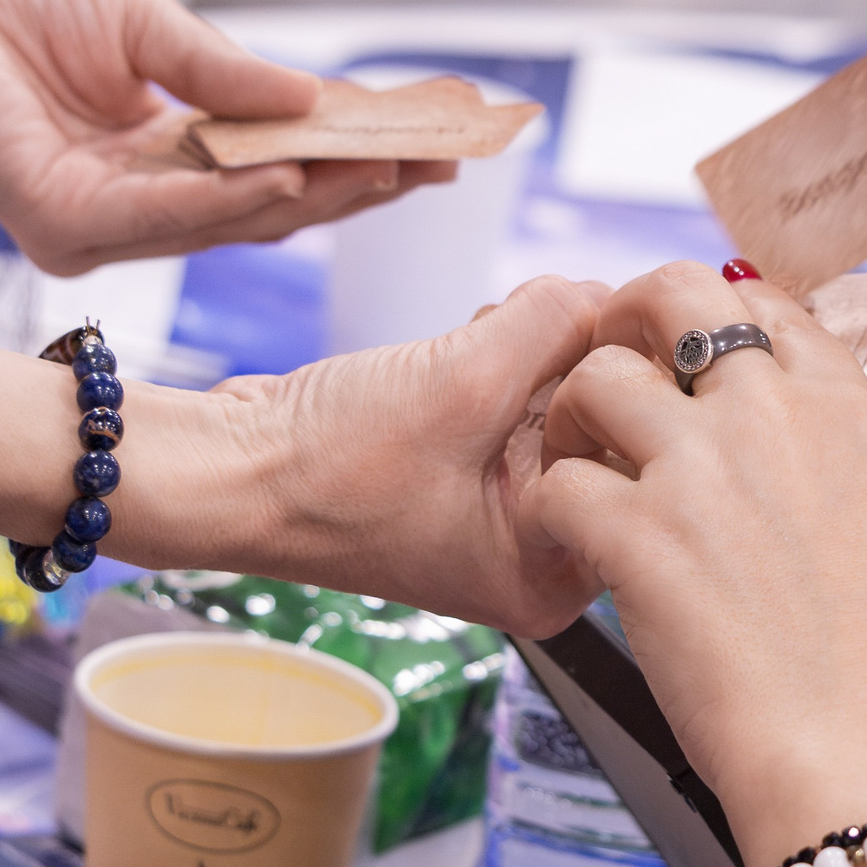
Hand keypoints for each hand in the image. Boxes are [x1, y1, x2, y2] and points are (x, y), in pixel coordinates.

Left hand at [0, 0, 451, 273]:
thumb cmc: (10, 1)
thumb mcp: (148, 26)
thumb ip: (229, 75)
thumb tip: (320, 104)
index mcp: (154, 161)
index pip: (272, 171)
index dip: (352, 160)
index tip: (431, 142)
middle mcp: (131, 207)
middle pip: (268, 210)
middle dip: (359, 186)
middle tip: (442, 163)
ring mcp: (100, 225)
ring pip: (231, 223)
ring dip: (320, 195)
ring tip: (396, 168)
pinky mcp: (63, 226)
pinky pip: (169, 217)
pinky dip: (237, 199)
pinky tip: (297, 181)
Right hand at [222, 274, 609, 638]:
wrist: (231, 468)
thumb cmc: (328, 466)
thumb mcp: (465, 380)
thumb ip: (559, 322)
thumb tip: (609, 289)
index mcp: (554, 577)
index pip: (636, 458)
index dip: (598, 383)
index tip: (543, 359)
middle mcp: (539, 553)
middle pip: (605, 423)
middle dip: (554, 365)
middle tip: (488, 363)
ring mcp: (505, 509)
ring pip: (562, 394)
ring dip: (517, 352)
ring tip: (456, 364)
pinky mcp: (473, 465)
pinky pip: (519, 393)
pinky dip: (491, 358)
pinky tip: (447, 362)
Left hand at [521, 263, 866, 866]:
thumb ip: (846, 470)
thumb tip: (815, 462)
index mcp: (848, 413)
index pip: (765, 303)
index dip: (711, 321)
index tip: (687, 360)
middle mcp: (774, 416)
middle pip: (674, 292)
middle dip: (628, 321)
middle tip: (611, 381)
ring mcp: (703, 469)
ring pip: (597, 375)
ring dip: (572, 416)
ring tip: (576, 470)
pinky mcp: (640, 537)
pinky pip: (557, 483)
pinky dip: (548, 512)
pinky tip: (570, 551)